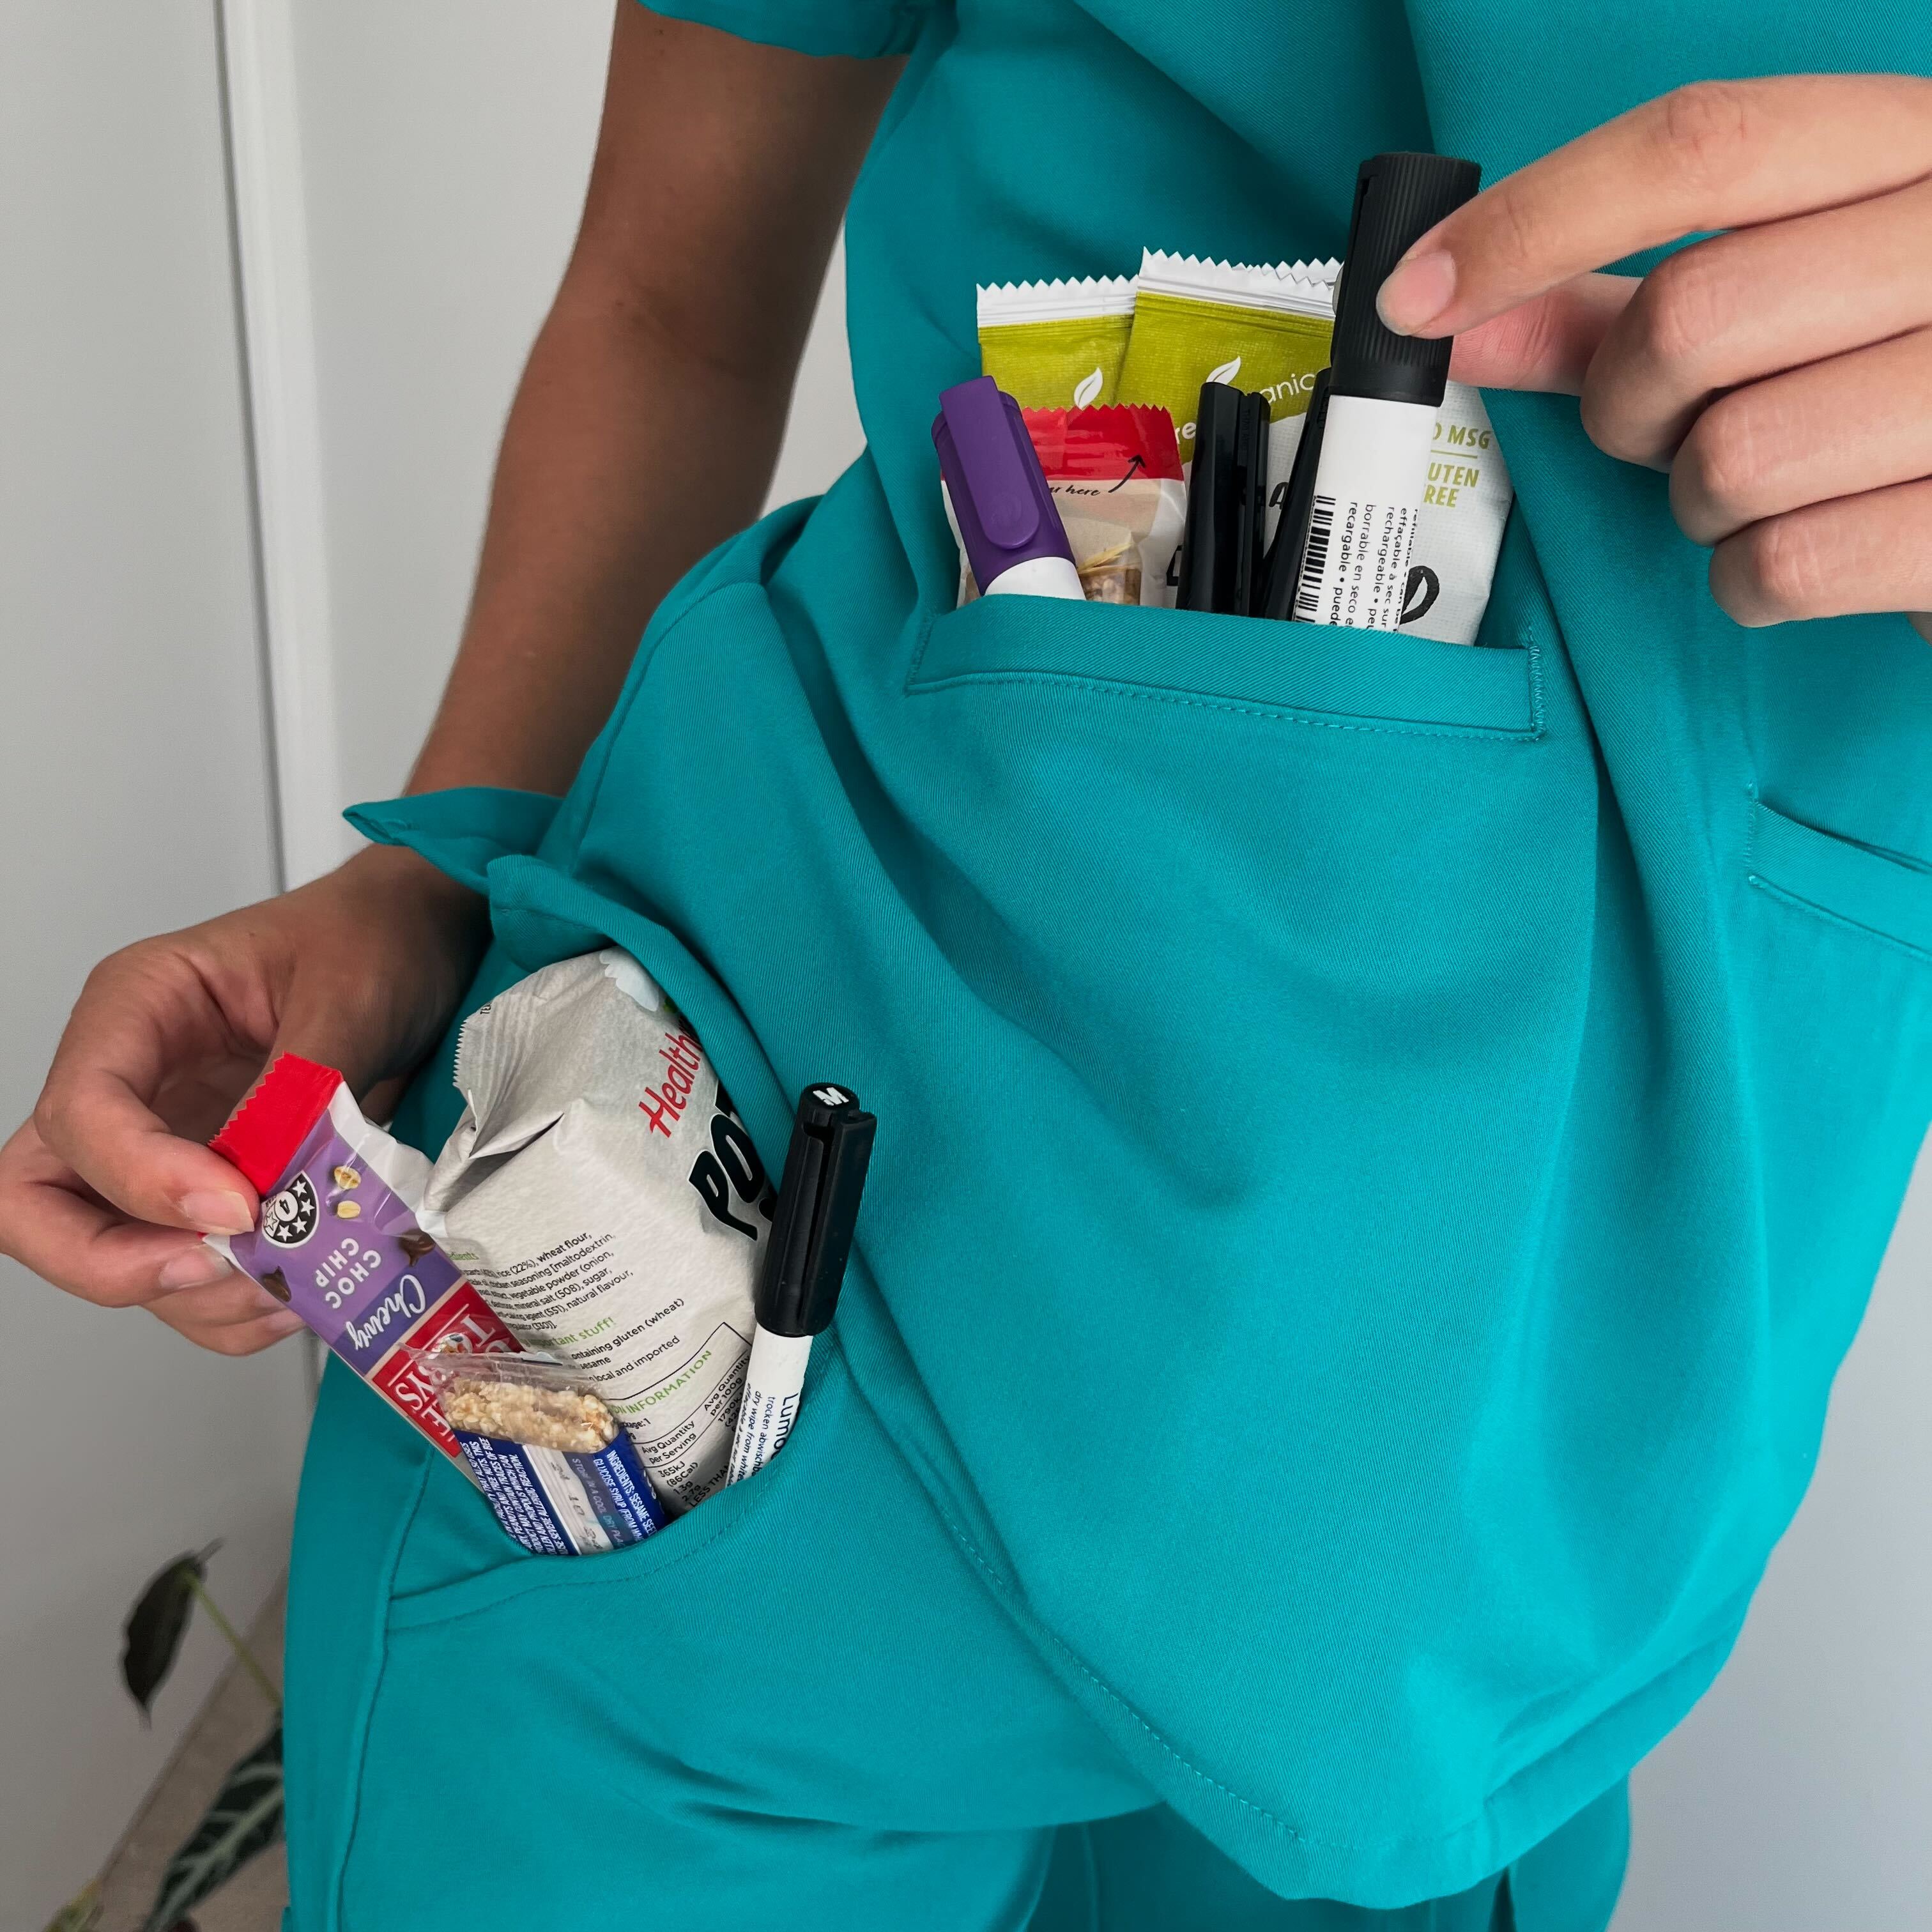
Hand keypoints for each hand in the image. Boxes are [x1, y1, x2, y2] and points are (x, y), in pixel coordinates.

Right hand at [0, 847, 486, 1354]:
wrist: (423, 943)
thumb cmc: (373, 938)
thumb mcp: (348, 995)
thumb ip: (303, 1092)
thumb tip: (274, 1188)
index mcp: (139, 1005)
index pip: (79, 1112)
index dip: (141, 1177)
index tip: (237, 1205)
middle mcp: (133, 1081)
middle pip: (37, 1199)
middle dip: (108, 1259)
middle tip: (214, 1266)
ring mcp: (166, 1142)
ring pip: (111, 1253)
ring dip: (190, 1294)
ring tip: (287, 1284)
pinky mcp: (215, 1188)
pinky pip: (187, 1273)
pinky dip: (231, 1306)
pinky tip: (297, 1292)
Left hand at [1377, 75, 1931, 641]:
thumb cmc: (1897, 372)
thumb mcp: (1788, 297)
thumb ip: (1616, 302)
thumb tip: (1445, 314)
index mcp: (1922, 147)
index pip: (1702, 144)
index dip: (1533, 222)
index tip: (1413, 296)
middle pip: (1692, 315)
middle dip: (1628, 402)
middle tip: (1665, 424)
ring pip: (1731, 457)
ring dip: (1698, 499)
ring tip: (1764, 483)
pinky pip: (1781, 565)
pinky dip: (1751, 579)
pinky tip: (1806, 542)